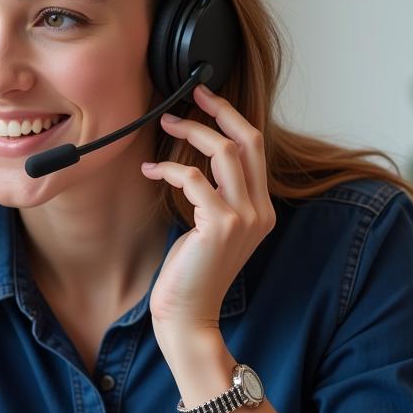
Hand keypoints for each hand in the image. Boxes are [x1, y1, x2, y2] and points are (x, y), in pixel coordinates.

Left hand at [143, 84, 274, 351]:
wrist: (189, 317)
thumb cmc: (191, 276)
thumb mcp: (210, 230)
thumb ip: (213, 197)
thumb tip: (194, 160)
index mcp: (261, 210)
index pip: (256, 149)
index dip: (231, 118)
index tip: (206, 100)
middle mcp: (260, 211)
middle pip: (248, 140)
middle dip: (219, 111)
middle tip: (191, 95)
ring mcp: (244, 217)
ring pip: (224, 152)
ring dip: (190, 132)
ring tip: (165, 125)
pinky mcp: (221, 225)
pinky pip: (193, 178)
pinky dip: (169, 169)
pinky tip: (150, 171)